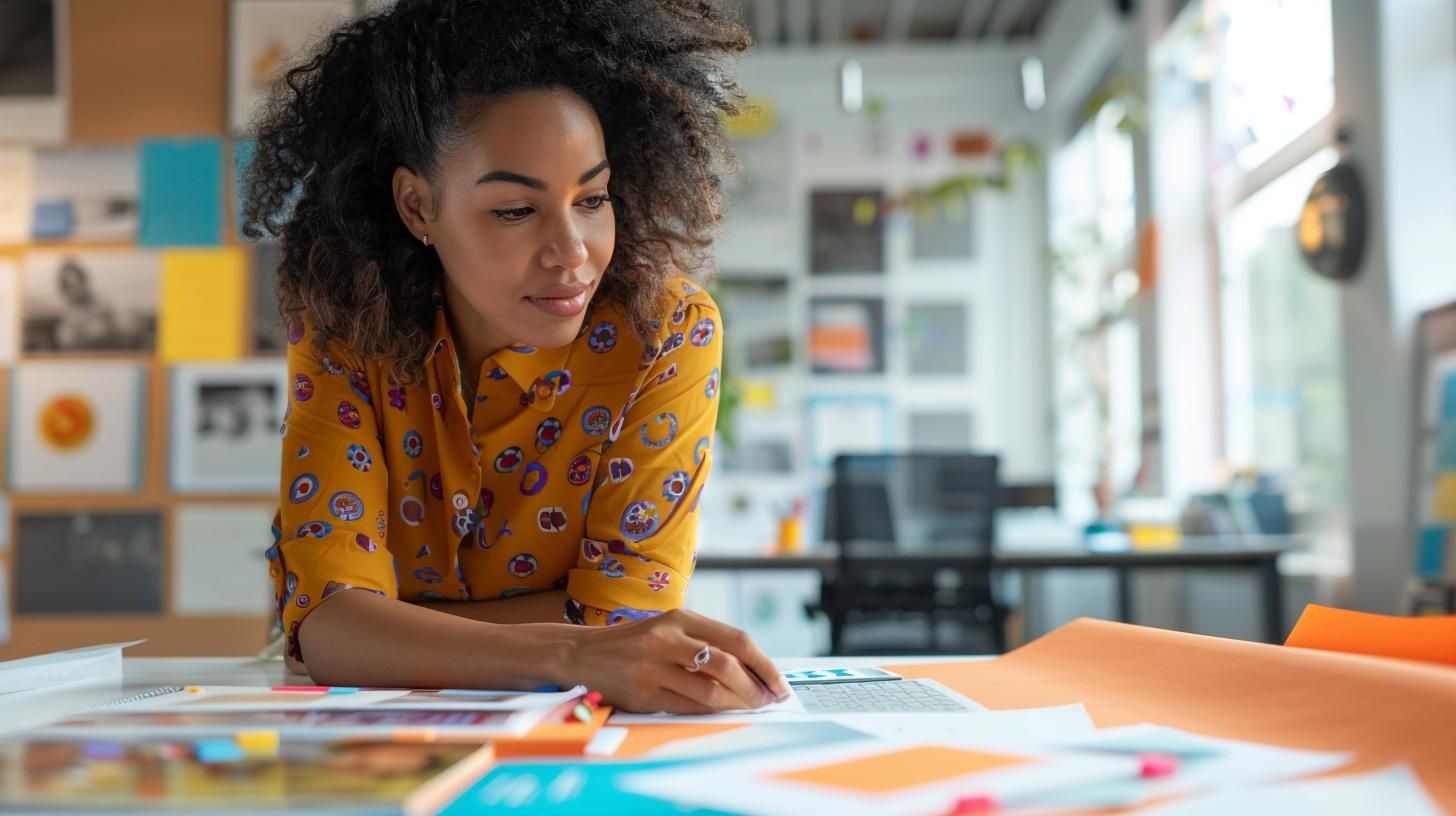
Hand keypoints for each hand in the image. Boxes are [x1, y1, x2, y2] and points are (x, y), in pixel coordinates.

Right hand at [562, 608, 792, 713]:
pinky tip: (719, 711)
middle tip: (768, 700)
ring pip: (709, 690)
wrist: (583, 652)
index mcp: (681, 618)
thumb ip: (706, 642)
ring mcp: (653, 666)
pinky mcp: (642, 692)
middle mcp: (668, 639)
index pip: (737, 640)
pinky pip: (687, 706)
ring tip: (749, 708)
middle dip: (756, 686)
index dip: (764, 664)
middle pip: (728, 664)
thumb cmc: (635, 643)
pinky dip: (709, 711)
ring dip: (736, 703)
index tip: (778, 682)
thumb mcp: (670, 629)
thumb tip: (753, 669)